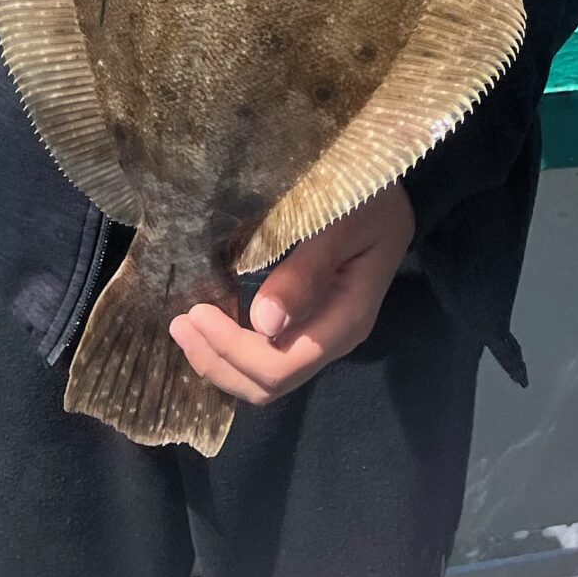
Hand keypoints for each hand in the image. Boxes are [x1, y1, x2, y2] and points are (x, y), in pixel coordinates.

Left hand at [169, 185, 415, 408]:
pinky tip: (211, 327)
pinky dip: (233, 352)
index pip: (280, 365)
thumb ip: (307, 271)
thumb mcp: (341, 223)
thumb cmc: (370, 198)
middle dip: (218, 362)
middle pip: (270, 384)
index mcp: (345, 320)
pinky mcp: (312, 324)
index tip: (195, 314)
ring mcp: (323, 335)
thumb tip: (262, 324)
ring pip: (266, 379)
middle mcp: (334, 339)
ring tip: (185, 329)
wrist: (398, 192)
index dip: (232, 350)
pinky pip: (269, 357)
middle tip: (179, 324)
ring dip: (221, 362)